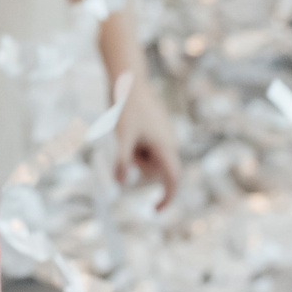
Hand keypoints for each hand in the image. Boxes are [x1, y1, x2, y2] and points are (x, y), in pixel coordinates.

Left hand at [113, 73, 177, 207]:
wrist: (128, 80)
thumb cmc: (125, 107)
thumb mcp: (121, 136)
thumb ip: (121, 160)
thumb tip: (119, 184)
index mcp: (165, 146)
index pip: (172, 180)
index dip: (167, 198)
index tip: (154, 211)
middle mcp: (168, 142)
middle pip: (155, 170)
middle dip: (139, 166)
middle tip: (124, 143)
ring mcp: (162, 135)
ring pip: (148, 158)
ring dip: (135, 154)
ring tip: (125, 131)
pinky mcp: (155, 129)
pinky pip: (144, 147)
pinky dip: (134, 145)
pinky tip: (127, 126)